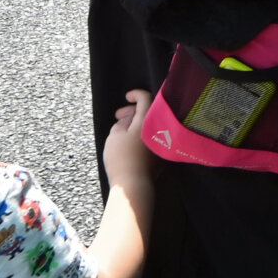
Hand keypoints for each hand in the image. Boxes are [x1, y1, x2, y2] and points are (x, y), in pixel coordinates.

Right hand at [102, 90, 154, 206]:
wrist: (133, 184)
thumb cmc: (121, 158)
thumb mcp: (114, 136)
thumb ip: (122, 121)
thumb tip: (128, 118)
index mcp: (148, 120)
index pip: (146, 98)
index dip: (136, 94)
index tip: (127, 96)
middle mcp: (160, 127)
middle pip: (150, 111)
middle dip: (133, 110)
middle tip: (119, 116)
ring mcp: (163, 141)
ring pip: (152, 124)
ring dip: (138, 122)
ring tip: (121, 129)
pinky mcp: (162, 153)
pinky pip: (154, 136)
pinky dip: (144, 133)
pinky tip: (131, 140)